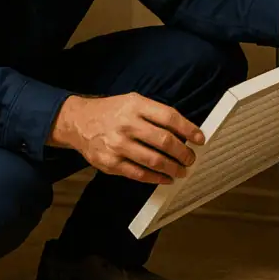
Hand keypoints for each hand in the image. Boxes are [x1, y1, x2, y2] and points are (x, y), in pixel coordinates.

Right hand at [47, 93, 204, 184]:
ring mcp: (118, 145)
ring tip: (182, 170)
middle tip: (191, 158)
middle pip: (164, 141)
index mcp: (135, 105)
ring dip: (173, 168)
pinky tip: (165, 178)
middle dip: (183, 153)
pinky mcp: (110, 163)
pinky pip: (139, 174)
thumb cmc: (112, 111)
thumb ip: (156, 114)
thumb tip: (184, 131)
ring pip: (154, 160)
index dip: (188, 129)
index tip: (200, 139)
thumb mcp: (133, 101)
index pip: (169, 117)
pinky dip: (156, 178)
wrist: (78, 122)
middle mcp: (127, 124)